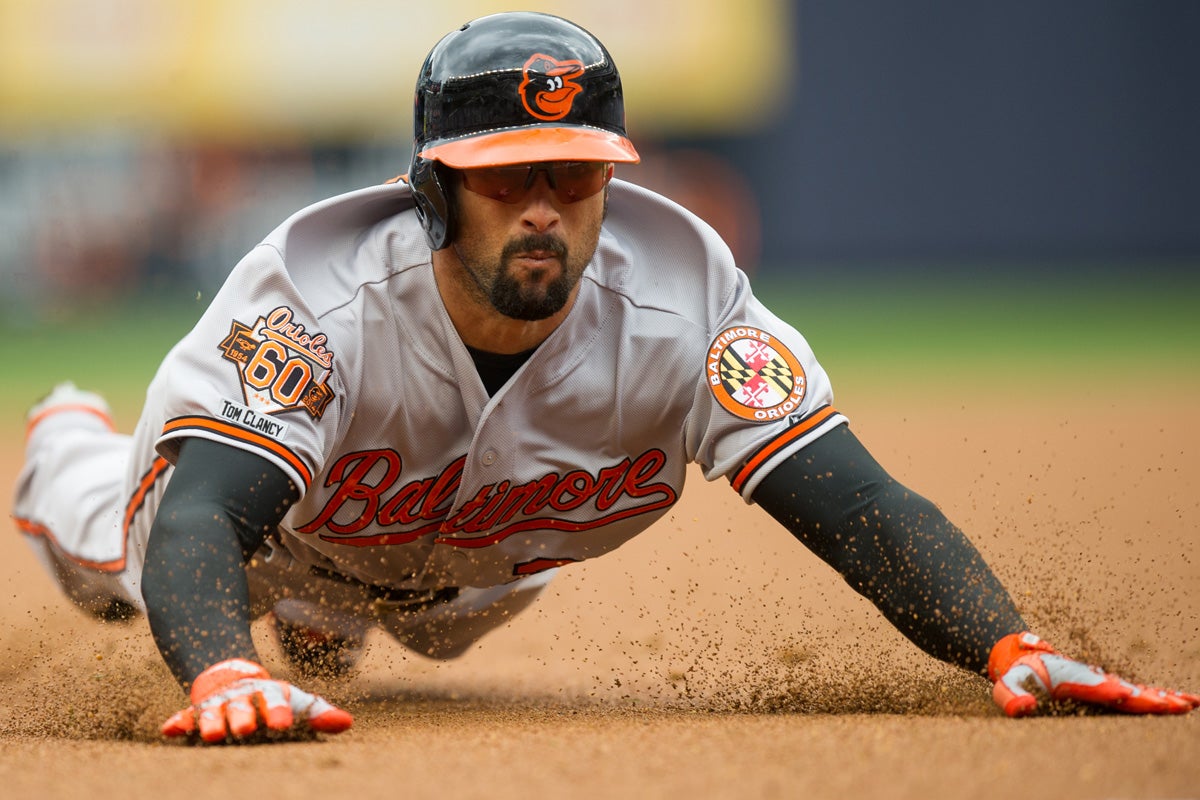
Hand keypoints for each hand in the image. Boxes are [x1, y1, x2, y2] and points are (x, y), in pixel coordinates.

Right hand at [161, 658, 353, 742]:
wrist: (233, 675)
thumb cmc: (271, 698)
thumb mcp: (295, 702)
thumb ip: (317, 713)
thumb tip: (347, 723)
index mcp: (268, 694)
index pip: (276, 700)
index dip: (279, 710)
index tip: (284, 723)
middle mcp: (242, 698)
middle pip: (243, 706)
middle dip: (244, 717)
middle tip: (247, 729)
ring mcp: (218, 703)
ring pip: (213, 712)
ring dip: (212, 722)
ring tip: (213, 734)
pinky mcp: (196, 710)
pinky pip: (186, 716)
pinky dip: (178, 722)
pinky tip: (168, 730)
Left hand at [988, 632, 1199, 716]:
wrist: (1021, 655)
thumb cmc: (1015, 674)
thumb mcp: (1006, 685)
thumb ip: (1011, 698)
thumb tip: (1023, 709)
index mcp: (1073, 678)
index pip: (1100, 689)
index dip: (1119, 694)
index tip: (1140, 699)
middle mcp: (1092, 679)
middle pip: (1126, 690)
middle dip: (1151, 699)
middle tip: (1179, 706)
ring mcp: (1101, 682)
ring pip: (1136, 690)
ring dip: (1161, 697)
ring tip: (1188, 703)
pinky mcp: (1105, 686)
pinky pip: (1134, 691)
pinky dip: (1156, 696)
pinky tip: (1178, 701)